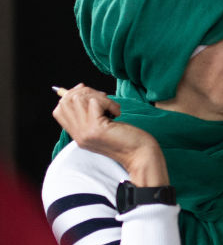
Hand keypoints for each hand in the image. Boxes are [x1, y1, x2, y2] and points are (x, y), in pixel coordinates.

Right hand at [53, 84, 169, 186]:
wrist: (141, 155)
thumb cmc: (128, 138)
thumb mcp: (103, 126)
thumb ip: (90, 114)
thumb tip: (81, 89)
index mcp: (78, 135)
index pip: (59, 110)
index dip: (71, 95)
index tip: (88, 92)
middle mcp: (78, 135)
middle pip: (66, 101)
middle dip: (86, 92)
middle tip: (105, 99)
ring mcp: (85, 132)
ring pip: (78, 99)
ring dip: (99, 97)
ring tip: (112, 107)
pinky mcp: (96, 129)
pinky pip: (94, 102)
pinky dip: (108, 102)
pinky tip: (117, 113)